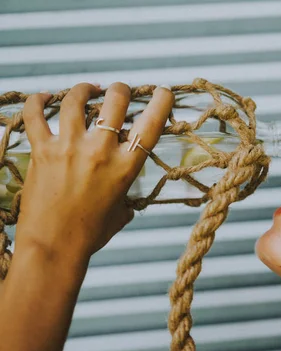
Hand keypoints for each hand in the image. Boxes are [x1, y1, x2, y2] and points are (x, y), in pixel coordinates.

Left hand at [15, 82, 173, 266]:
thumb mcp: (121, 212)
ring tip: (88, 89)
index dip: (160, 101)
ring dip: (84, 90)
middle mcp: (101, 152)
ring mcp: (69, 148)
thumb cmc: (90, 234)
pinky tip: (44, 97)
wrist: (53, 247)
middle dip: (120, 89)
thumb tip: (128, 195)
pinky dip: (38, 101)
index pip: (151, 124)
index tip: (162, 91)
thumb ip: (127, 196)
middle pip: (115, 101)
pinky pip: (35, 115)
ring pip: (76, 101)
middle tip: (119, 90)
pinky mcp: (42, 151)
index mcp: (126, 168)